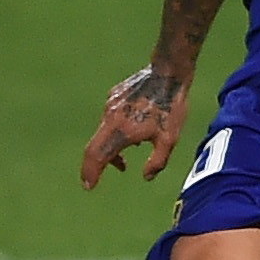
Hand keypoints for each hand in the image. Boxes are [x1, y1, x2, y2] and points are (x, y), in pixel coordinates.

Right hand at [80, 67, 188, 189]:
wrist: (168, 73)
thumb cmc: (171, 107)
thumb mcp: (170, 139)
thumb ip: (157, 161)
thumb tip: (146, 177)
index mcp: (121, 131)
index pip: (98, 156)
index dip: (90, 173)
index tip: (89, 186)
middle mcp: (109, 118)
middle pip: (94, 147)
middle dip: (95, 165)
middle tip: (96, 178)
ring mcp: (109, 105)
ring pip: (102, 132)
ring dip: (110, 148)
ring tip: (125, 159)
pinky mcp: (113, 95)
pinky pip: (109, 118)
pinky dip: (115, 131)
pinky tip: (133, 132)